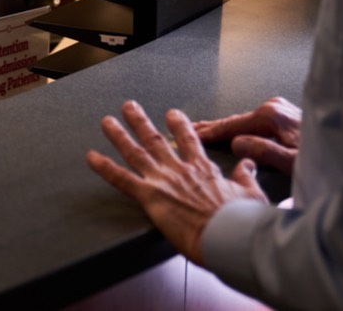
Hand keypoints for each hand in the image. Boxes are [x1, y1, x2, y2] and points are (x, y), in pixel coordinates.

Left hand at [86, 100, 268, 263]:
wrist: (231, 235)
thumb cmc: (242, 220)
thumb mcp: (251, 193)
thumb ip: (245, 176)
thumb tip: (248, 164)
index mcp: (203, 169)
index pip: (189, 140)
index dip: (178, 125)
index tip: (171, 114)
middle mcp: (179, 169)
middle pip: (155, 139)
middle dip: (140, 121)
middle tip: (129, 107)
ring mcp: (163, 180)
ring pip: (135, 152)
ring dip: (118, 135)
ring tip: (107, 122)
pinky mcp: (150, 196)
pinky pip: (121, 179)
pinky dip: (104, 167)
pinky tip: (91, 157)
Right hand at [193, 96, 300, 175]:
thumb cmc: (323, 159)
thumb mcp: (293, 161)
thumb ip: (265, 151)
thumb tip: (236, 144)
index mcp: (271, 117)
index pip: (231, 126)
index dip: (210, 132)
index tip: (191, 134)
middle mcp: (273, 108)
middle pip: (235, 121)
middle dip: (212, 127)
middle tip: (190, 128)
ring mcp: (279, 109)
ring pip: (244, 121)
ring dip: (225, 128)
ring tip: (205, 129)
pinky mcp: (284, 114)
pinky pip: (255, 122)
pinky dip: (240, 127)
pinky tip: (233, 130)